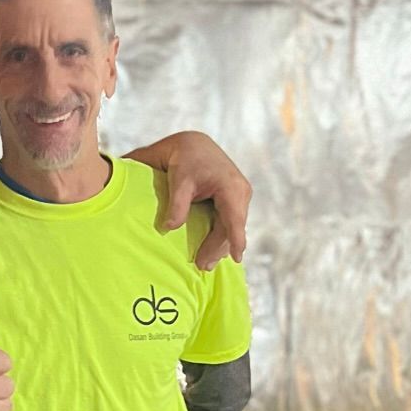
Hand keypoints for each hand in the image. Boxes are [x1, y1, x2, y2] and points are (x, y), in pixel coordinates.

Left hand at [127, 130, 251, 269]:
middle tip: (202, 267)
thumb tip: (169, 228)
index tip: (237, 258)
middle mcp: (240, 192)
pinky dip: (219, 236)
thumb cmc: (185, 159)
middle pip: (231, 227)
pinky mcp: (233, 200)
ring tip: (204, 264)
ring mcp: (239, 196)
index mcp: (231, 186)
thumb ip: (176, 203)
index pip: (234, 218)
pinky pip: (228, 222)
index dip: (236, 239)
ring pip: (230, 227)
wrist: (193, 143)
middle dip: (219, 248)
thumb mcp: (179, 179)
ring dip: (219, 245)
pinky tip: (209, 251)